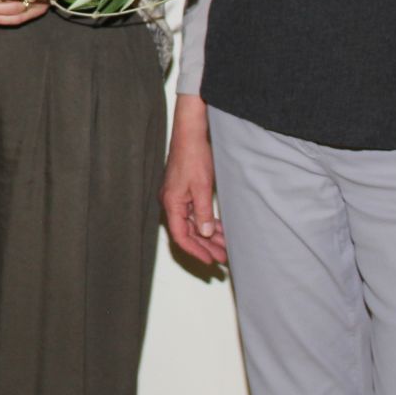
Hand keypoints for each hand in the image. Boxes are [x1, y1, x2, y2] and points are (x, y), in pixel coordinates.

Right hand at [161, 92, 227, 264]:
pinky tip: (219, 229)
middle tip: (222, 258)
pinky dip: (206, 221)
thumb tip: (204, 234)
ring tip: (224, 246)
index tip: (209, 261)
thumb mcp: (202, 187)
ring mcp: (177, 196)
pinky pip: (194, 212)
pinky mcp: (184, 191)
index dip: (195, 251)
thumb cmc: (193, 156)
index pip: (181, 236)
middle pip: (187, 232)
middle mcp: (171, 202)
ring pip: (192, 223)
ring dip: (207, 235)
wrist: (190, 133)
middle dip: (205, 246)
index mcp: (171, 203)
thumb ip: (202, 213)